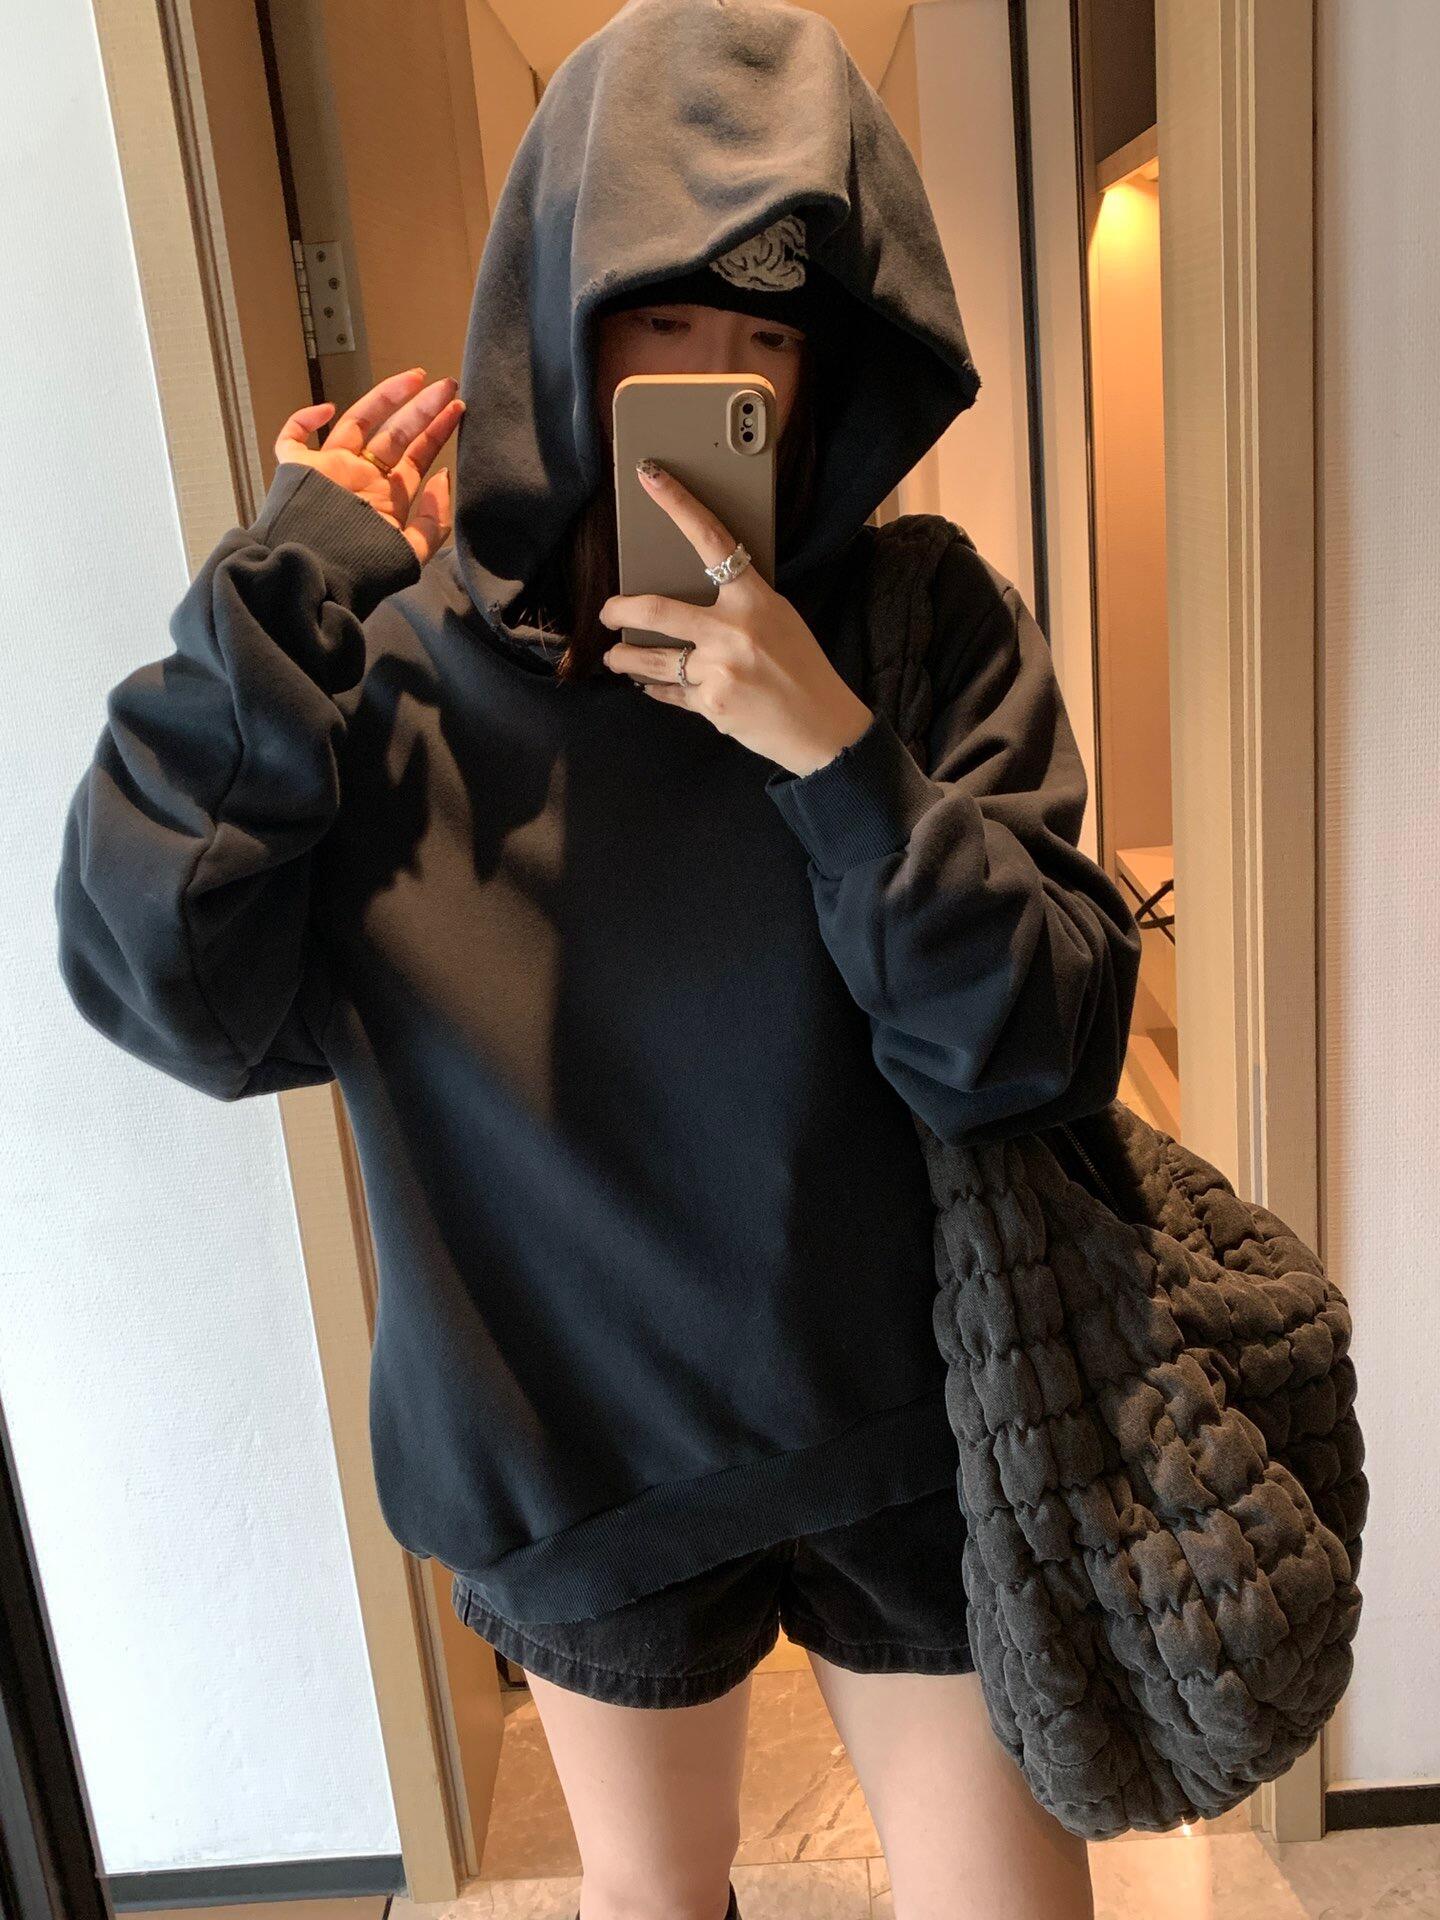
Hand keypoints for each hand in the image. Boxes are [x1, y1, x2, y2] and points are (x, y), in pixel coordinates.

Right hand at [274, 366, 463, 566]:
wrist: (315, 578)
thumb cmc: (362, 569)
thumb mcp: (411, 551)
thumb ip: (433, 521)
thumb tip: (443, 476)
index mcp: (386, 497)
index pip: (415, 457)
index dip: (436, 433)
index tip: (456, 409)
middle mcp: (360, 478)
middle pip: (394, 434)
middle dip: (422, 409)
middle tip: (447, 385)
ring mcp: (329, 470)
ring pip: (357, 422)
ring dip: (386, 398)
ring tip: (418, 378)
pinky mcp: (297, 470)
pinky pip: (292, 438)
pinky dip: (303, 420)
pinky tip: (327, 408)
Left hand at [598, 461, 875, 776]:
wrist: (822, 727)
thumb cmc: (802, 668)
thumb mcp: (780, 620)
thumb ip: (739, 605)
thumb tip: (689, 597)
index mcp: (755, 599)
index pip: (711, 539)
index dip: (678, 504)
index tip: (649, 476)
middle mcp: (732, 631)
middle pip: (656, 612)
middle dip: (620, 612)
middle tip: (607, 613)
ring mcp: (719, 671)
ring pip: (651, 660)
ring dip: (624, 658)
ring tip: (615, 657)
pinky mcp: (711, 706)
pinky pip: (668, 692)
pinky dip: (655, 689)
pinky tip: (650, 685)